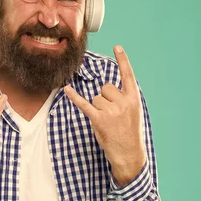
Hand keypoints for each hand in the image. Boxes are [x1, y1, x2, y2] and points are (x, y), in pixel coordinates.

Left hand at [64, 45, 146, 172]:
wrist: (129, 154)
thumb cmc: (130, 134)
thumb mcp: (134, 113)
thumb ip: (124, 99)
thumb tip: (107, 91)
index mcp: (133, 99)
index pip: (128, 75)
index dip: (123, 60)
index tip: (117, 47)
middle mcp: (123, 102)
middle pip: (105, 88)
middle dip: (105, 98)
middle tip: (112, 114)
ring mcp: (111, 111)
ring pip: (96, 98)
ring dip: (98, 108)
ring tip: (107, 121)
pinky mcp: (99, 120)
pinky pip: (84, 104)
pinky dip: (74, 97)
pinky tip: (67, 89)